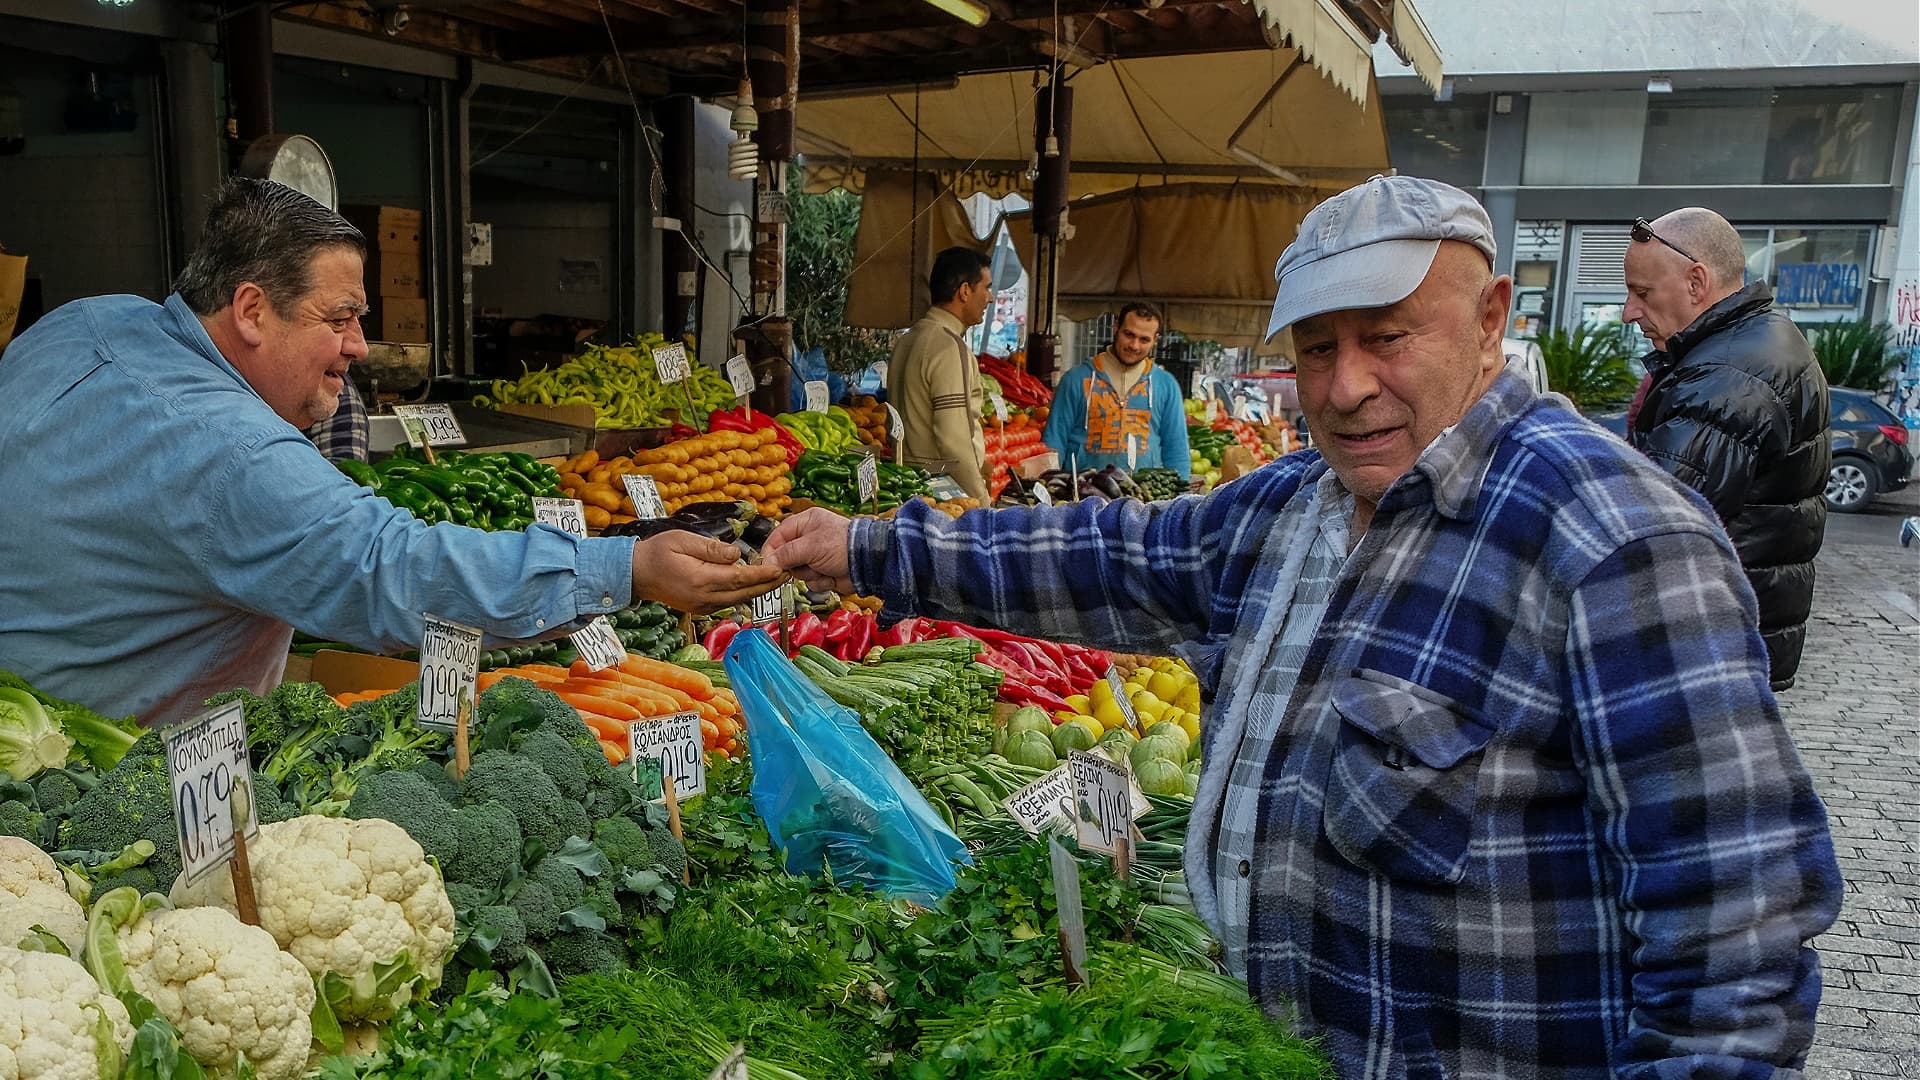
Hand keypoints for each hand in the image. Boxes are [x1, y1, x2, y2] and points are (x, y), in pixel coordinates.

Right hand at [631, 530, 785, 613]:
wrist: (636, 574)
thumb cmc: (657, 552)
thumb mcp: (683, 540)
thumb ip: (712, 549)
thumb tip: (737, 554)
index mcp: (700, 579)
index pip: (739, 578)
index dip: (762, 574)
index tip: (780, 568)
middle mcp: (703, 597)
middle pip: (743, 593)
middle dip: (767, 585)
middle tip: (788, 574)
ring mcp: (701, 606)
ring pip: (737, 600)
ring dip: (758, 591)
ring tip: (776, 579)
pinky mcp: (700, 608)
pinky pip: (727, 602)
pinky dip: (743, 594)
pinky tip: (754, 586)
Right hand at [763, 507, 854, 594]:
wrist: (868, 564)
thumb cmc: (843, 546)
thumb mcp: (810, 546)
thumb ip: (786, 554)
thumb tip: (768, 562)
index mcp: (805, 522)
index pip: (778, 536)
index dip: (771, 551)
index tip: (767, 565)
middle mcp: (809, 538)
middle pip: (786, 557)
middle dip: (796, 565)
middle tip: (805, 565)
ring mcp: (817, 557)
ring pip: (798, 572)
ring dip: (810, 574)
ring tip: (824, 568)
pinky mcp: (824, 572)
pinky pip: (811, 581)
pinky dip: (821, 582)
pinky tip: (831, 576)